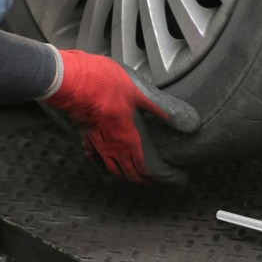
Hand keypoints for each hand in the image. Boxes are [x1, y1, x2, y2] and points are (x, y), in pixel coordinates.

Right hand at [44, 51, 199, 183]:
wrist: (74, 81)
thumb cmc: (106, 85)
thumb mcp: (142, 93)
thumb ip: (163, 109)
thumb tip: (188, 123)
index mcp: (130, 140)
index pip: (150, 170)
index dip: (165, 178)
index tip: (176, 179)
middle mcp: (114, 149)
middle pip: (132, 175)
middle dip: (148, 180)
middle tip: (161, 179)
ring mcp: (98, 145)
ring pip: (114, 170)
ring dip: (129, 175)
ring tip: (139, 174)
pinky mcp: (86, 137)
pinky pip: (98, 159)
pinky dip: (107, 164)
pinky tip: (109, 160)